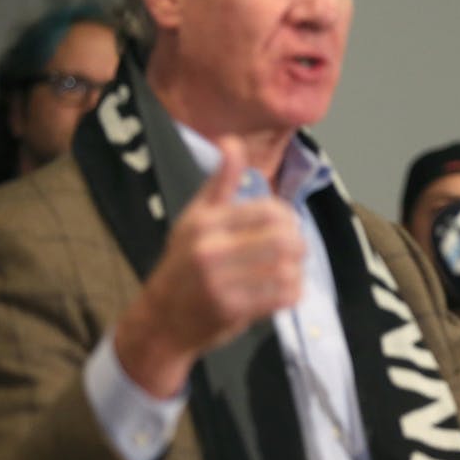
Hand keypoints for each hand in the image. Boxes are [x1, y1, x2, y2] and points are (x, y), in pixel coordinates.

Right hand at [114, 137, 304, 396]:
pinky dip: (293, 293)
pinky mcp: (232, 310)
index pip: (269, 212)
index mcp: (205, 222)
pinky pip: (282, 296)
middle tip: (297, 251)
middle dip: (299, 245)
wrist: (160, 320)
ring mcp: (220, 282)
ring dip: (297, 271)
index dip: (289, 218)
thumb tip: (231, 140)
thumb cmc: (182, 264)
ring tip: (291, 271)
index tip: (287, 227)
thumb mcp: (195, 218)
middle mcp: (210, 249)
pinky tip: (285, 291)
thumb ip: (220, 182)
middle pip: (283, 240)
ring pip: (287, 269)